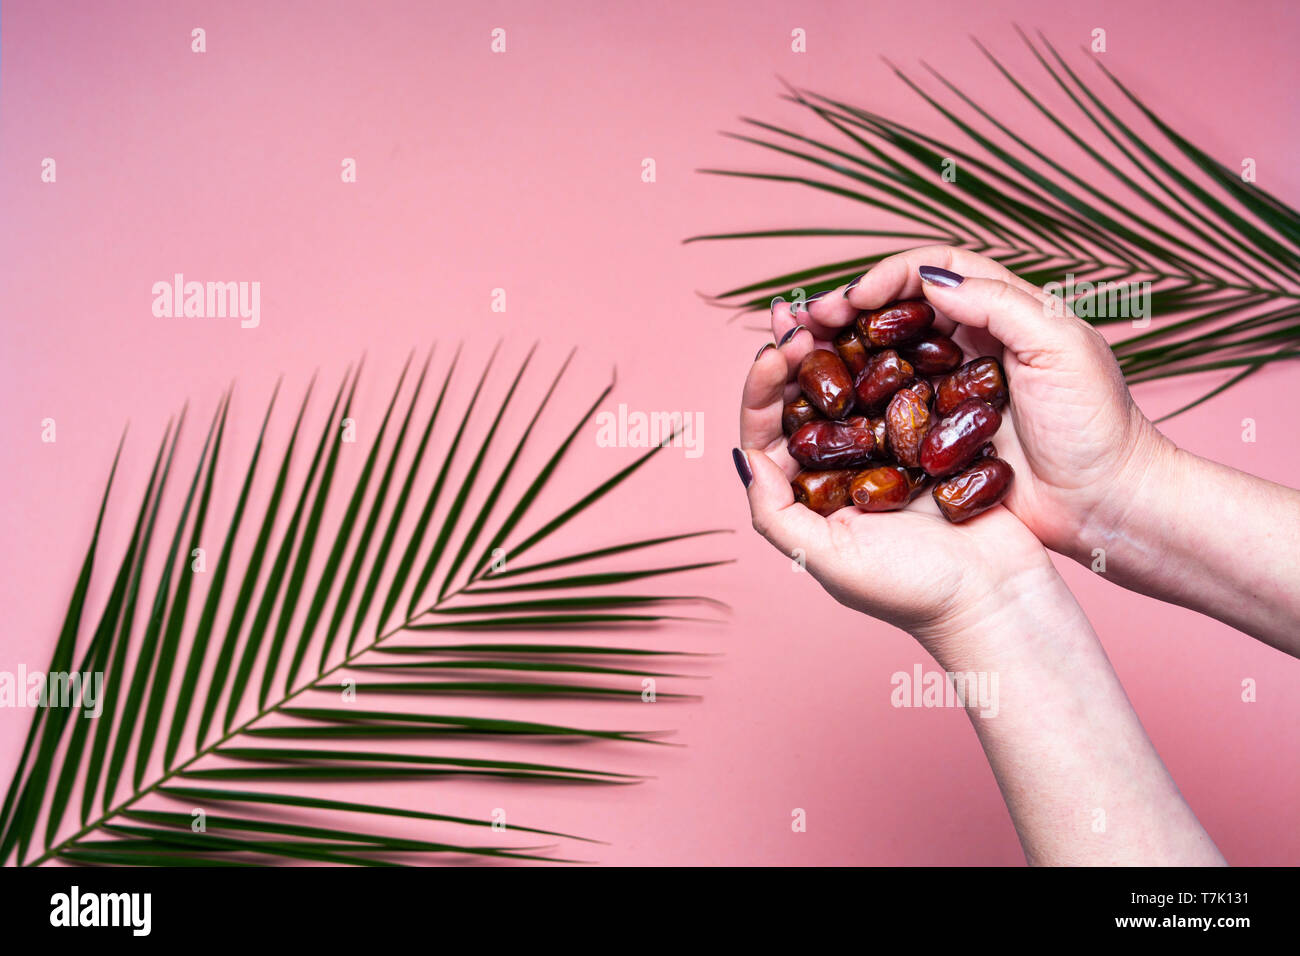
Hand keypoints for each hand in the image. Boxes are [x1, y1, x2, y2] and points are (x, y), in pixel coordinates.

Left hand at [737, 294, 1058, 647]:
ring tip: (835, 306)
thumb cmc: (912, 591)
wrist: (997, 599)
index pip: (768, 430)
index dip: (763, 387)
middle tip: (798, 311)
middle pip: (805, 399)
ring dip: (840, 345)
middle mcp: (839, 469)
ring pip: (852, 384)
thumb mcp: (828, 560)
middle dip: (798, 352)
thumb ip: (775, 514)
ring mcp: (885, 450)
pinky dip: (892, 353)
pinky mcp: (929, 438)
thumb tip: (745, 455)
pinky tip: (890, 323)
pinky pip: (903, 386)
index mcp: (805, 495)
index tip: (774, 351)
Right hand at [791, 245, 1167, 560]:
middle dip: (846, 310)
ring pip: (883, 357)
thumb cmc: (1096, 422)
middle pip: (895, 311)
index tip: (851, 298)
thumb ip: (1000, 303)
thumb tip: (932, 280)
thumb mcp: (1059, 345)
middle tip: (804, 321)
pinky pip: (886, 408)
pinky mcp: (939, 435)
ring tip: (796, 357)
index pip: (931, 272)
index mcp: (1001, 312)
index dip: (886, 276)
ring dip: (838, 352)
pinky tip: (821, 406)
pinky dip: (851, 401)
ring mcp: (950, 391)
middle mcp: (969, 345)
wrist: (1107, 502)